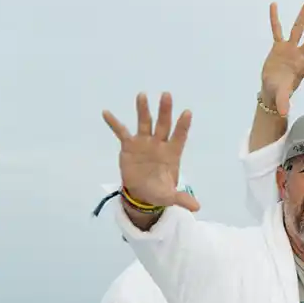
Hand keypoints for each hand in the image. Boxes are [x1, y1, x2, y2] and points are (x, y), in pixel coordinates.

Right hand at [104, 93, 199, 209]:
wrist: (141, 193)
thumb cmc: (159, 191)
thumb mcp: (169, 197)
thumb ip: (181, 198)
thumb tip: (197, 208)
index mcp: (172, 154)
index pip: (179, 137)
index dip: (183, 126)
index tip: (187, 112)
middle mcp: (159, 144)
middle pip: (163, 125)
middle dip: (165, 111)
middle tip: (167, 95)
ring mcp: (144, 143)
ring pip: (144, 123)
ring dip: (143, 109)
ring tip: (142, 95)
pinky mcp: (129, 146)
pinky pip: (121, 132)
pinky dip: (114, 123)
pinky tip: (106, 112)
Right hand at [261, 2, 303, 116]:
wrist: (271, 88)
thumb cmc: (279, 92)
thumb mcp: (281, 96)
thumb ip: (284, 102)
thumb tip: (284, 113)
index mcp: (301, 68)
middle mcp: (298, 56)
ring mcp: (289, 49)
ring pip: (297, 30)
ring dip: (303, 17)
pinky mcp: (278, 46)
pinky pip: (276, 29)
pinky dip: (274, 18)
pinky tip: (274, 5)